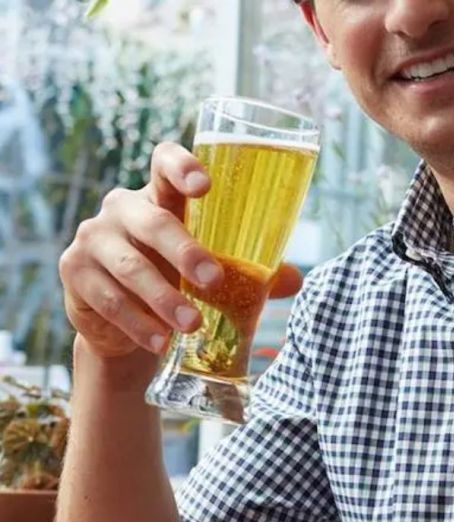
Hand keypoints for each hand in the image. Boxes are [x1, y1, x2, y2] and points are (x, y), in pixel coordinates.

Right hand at [59, 142, 302, 360]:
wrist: (122, 324)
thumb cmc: (174, 281)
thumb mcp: (209, 272)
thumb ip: (249, 272)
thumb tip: (295, 280)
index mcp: (160, 198)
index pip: (164, 164)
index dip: (182, 168)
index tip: (205, 186)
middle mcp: (123, 210)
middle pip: (153, 223)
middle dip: (185, 252)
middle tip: (213, 280)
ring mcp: (93, 238)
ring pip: (129, 268)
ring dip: (163, 299)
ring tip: (192, 326)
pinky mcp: (75, 272)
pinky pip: (109, 300)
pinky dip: (139, 324)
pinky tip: (161, 342)